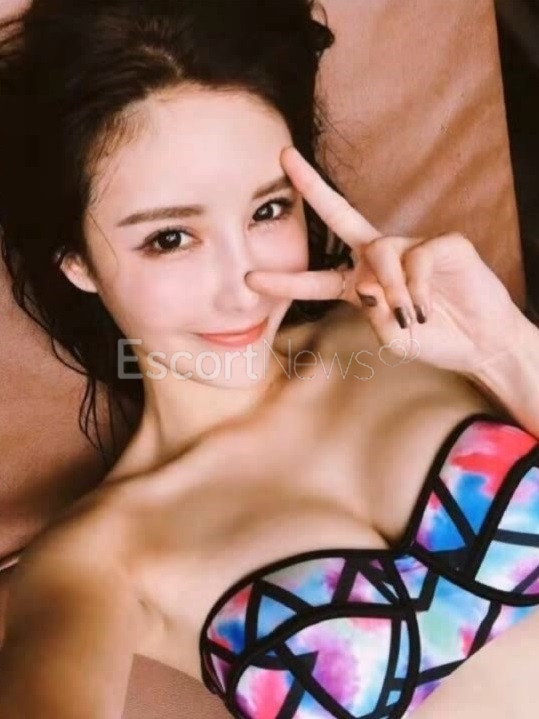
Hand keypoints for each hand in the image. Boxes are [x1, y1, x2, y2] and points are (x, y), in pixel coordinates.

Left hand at [245, 145, 521, 374]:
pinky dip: (418, 286)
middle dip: (313, 187)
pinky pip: (418, 256)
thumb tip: (369, 283)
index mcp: (359, 283)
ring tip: (409, 314)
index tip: (251, 279)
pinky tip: (427, 304)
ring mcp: (411, 246)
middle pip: (340, 214)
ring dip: (391, 286)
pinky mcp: (443, 244)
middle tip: (284, 158)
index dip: (286, 281)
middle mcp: (380, 258)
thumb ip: (373, 314)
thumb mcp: (393, 336)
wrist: (479, 343)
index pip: (317, 278)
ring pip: (382, 251)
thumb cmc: (433, 338)